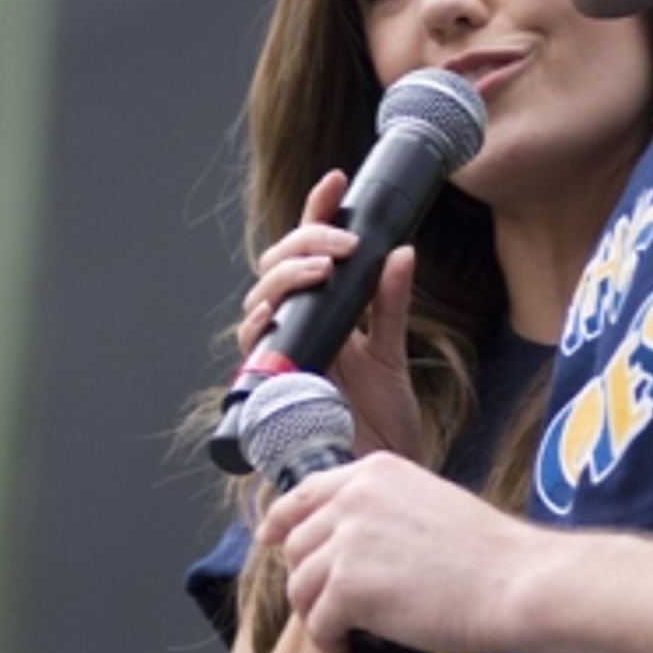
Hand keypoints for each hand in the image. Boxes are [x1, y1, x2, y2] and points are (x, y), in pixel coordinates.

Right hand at [237, 170, 423, 460]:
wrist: (375, 473)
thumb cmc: (380, 422)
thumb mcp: (392, 355)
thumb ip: (390, 304)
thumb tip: (402, 250)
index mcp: (323, 315)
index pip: (310, 252)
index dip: (316, 212)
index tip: (337, 179)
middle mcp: (295, 330)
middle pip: (277, 268)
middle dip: (303, 242)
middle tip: (342, 242)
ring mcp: (279, 355)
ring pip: (259, 299)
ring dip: (286, 276)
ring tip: (322, 268)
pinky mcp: (268, 387)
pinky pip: (250, 347)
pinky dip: (259, 323)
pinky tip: (275, 311)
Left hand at [258, 451, 531, 652]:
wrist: (516, 583)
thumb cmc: (490, 558)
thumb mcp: (431, 506)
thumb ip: (387, 513)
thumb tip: (355, 544)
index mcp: (375, 472)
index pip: (306, 493)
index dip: (282, 520)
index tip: (270, 538)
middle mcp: (354, 497)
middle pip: (298, 545)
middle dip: (309, 583)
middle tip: (332, 614)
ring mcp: (348, 540)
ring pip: (301, 587)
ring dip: (318, 620)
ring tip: (344, 642)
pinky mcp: (348, 586)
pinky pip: (318, 625)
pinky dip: (329, 649)